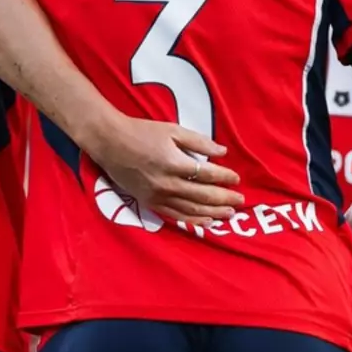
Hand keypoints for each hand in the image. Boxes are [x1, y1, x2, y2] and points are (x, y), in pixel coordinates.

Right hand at [79, 113, 242, 225]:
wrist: (110, 142)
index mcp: (174, 163)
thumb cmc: (142, 132)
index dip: (224, 177)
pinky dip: (193, 220)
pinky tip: (206, 221)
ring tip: (229, 214)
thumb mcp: (172, 129)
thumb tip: (222, 151)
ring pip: (191, 210)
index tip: (236, 178)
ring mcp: (157, 196)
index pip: (207, 174)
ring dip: (213, 213)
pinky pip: (175, 215)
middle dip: (224, 199)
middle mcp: (167, 183)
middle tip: (241, 200)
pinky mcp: (149, 203)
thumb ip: (199, 142)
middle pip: (202, 196)